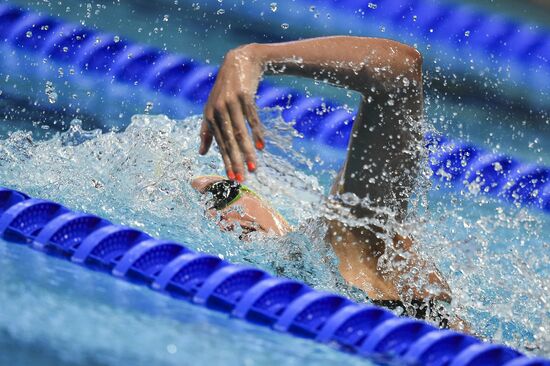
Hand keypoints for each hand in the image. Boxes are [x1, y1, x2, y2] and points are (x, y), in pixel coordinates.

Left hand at [199, 45, 265, 181]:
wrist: (242, 61)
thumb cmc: (227, 89)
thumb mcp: (213, 107)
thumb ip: (206, 130)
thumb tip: (201, 154)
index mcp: (209, 115)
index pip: (219, 144)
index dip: (226, 161)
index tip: (232, 178)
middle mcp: (218, 109)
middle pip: (229, 141)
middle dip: (236, 162)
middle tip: (242, 179)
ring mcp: (231, 102)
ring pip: (240, 132)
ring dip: (247, 152)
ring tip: (254, 168)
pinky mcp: (244, 95)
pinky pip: (251, 118)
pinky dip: (256, 133)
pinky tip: (261, 146)